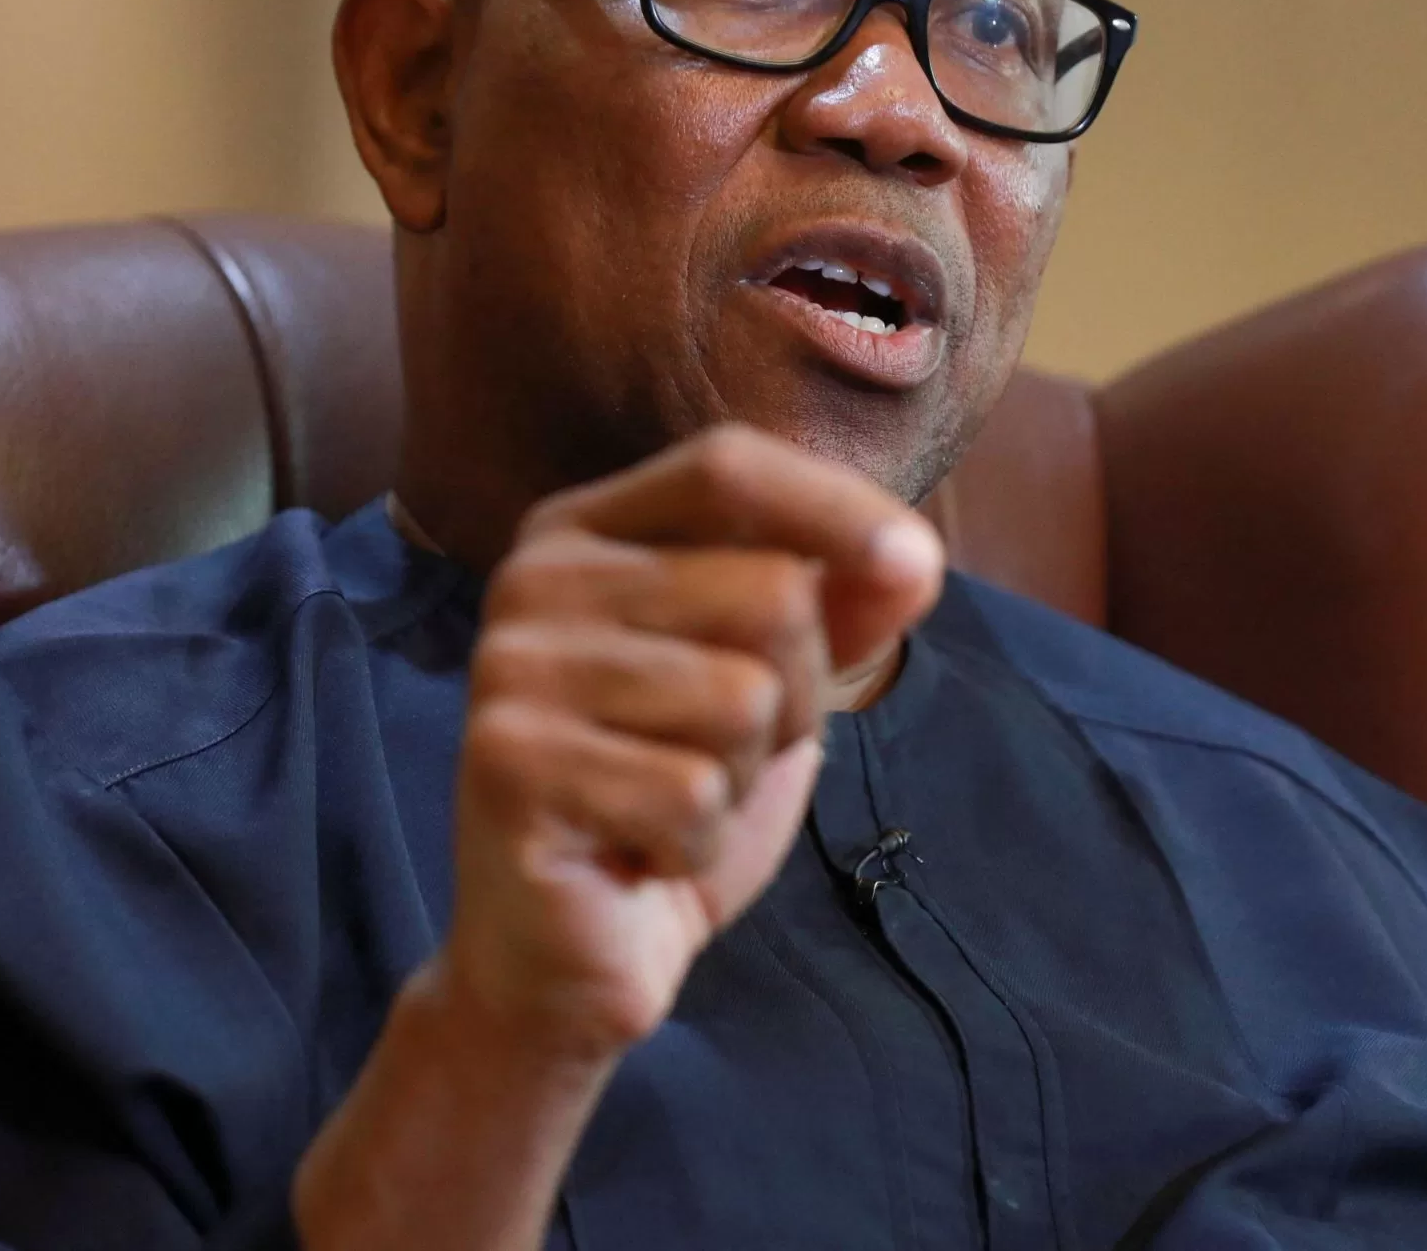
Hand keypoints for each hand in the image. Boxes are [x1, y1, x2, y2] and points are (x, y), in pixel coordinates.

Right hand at [437, 423, 947, 1062]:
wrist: (563, 961)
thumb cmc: (669, 804)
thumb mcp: (772, 689)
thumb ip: (836, 610)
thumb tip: (913, 558)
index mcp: (586, 532)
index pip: (726, 465)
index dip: (835, 505)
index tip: (918, 564)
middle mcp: (533, 579)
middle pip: (767, 591)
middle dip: (791, 699)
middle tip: (715, 760)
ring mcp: (510, 668)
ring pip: (741, 697)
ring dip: (741, 778)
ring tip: (670, 806)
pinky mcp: (508, 765)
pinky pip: (693, 793)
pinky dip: (696, 845)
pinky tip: (638, 856)